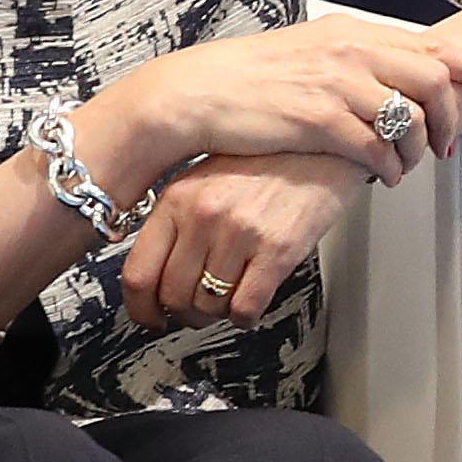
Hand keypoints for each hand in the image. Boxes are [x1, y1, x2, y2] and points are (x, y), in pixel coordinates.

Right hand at [85, 25, 461, 192]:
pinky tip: (382, 177)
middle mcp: (350, 51)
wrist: (197, 93)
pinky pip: (375, 148)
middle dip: (450, 119)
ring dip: (416, 151)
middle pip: (433, 81)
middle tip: (446, 147)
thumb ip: (355, 59)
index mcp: (351, 33)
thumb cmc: (251, 78)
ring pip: (408, 119)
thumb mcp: (310, 53)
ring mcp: (335, 84)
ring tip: (406, 167)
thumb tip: (394, 74)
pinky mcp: (318, 119)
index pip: (429, 45)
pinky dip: (388, 167)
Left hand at [118, 153, 361, 332]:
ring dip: (218, 314)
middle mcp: (204, 215)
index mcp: (177, 198)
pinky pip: (245, 308)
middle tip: (197, 312)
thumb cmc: (268, 159)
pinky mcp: (277, 249)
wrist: (323, 144)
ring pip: (209, 306)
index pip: (138, 273)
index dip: (141, 308)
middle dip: (185, 314)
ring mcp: (239, 233)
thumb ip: (177, 221)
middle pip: (173, 296)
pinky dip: (245, 316)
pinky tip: (251, 303)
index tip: (150, 317)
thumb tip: (160, 271)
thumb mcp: (205, 177)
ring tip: (229, 300)